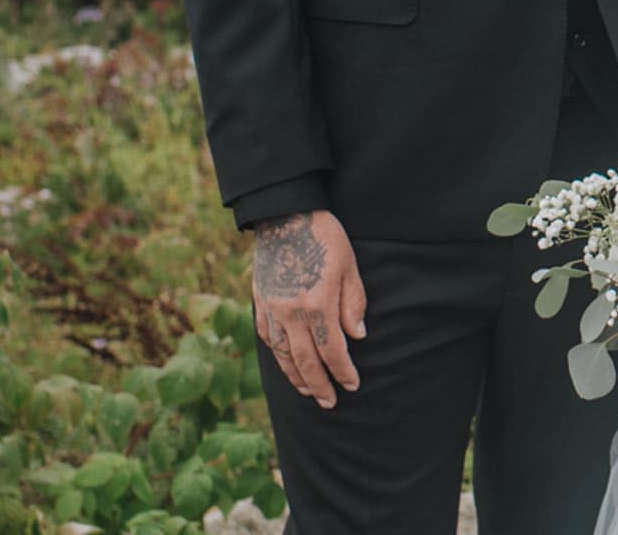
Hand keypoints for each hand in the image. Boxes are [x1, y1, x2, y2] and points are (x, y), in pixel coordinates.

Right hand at [248, 210, 365, 408]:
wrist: (285, 214)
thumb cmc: (324, 237)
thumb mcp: (348, 266)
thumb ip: (353, 303)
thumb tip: (357, 337)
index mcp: (317, 304)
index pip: (332, 350)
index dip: (343, 371)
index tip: (352, 384)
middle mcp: (291, 312)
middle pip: (306, 360)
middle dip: (319, 385)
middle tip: (330, 402)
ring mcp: (271, 309)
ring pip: (283, 355)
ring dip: (296, 377)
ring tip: (308, 392)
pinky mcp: (260, 302)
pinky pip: (268, 338)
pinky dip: (278, 356)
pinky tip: (287, 364)